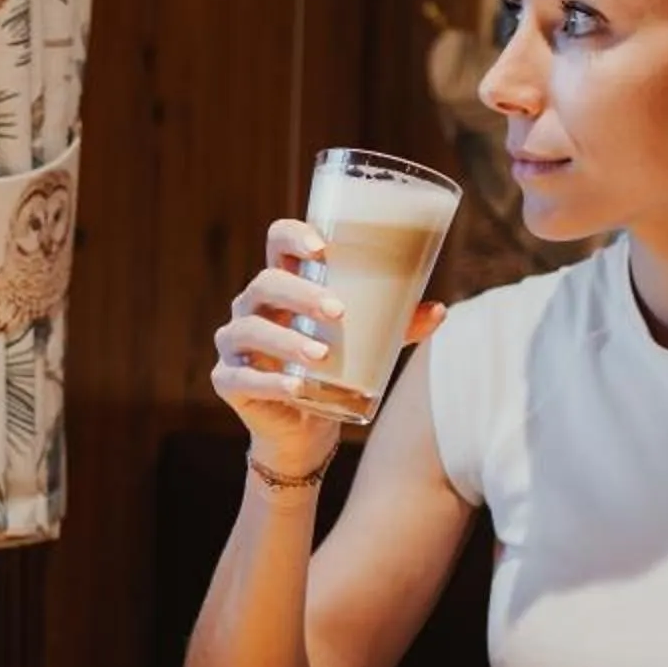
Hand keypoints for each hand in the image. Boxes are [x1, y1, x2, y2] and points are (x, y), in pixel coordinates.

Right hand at [211, 218, 444, 480]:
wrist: (303, 430)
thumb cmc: (331, 372)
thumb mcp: (367, 343)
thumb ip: (398, 325)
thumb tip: (440, 310)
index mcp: (282, 284)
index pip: (277, 241)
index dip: (293, 236)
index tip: (322, 247)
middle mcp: (252, 307)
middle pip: (265, 283)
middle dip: (300, 294)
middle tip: (338, 311)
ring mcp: (234, 343)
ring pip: (251, 329)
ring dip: (287, 340)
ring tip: (323, 355)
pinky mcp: (227, 380)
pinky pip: (243, 376)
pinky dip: (271, 382)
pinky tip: (296, 388)